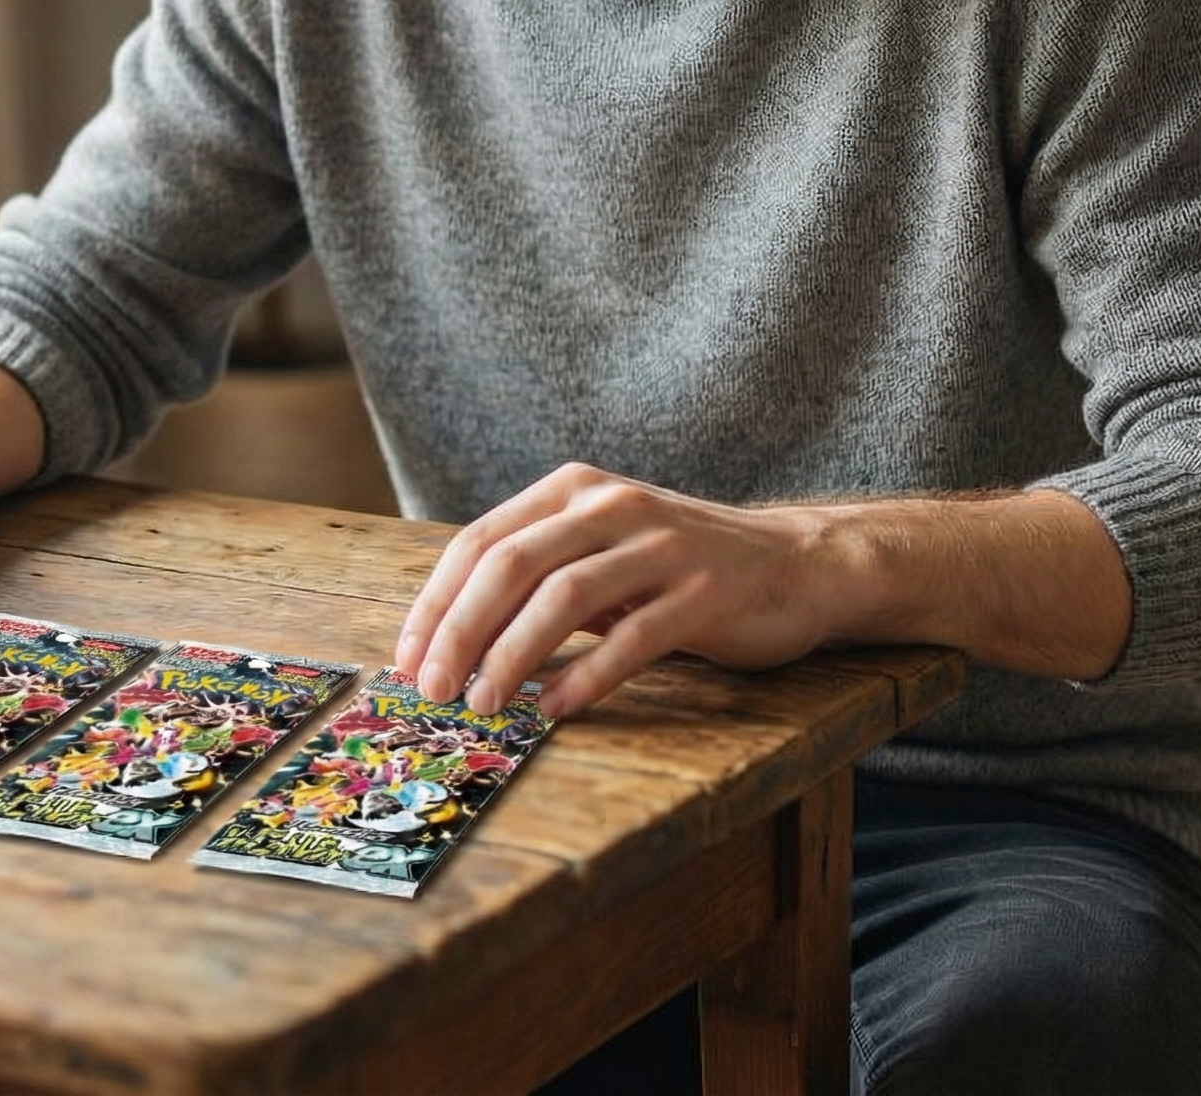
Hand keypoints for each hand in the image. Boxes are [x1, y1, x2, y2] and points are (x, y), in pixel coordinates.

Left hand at [393, 462, 824, 720]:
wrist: (793, 562)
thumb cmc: (676, 568)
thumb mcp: (599, 554)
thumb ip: (538, 577)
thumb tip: (450, 640)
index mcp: (573, 491)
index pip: (482, 541)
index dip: (436, 602)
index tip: (407, 659)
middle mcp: (612, 506)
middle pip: (511, 564)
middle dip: (461, 631)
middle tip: (433, 689)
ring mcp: (660, 545)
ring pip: (564, 596)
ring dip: (513, 656)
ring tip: (485, 703)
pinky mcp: (704, 591)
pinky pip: (635, 636)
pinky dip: (588, 675)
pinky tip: (558, 709)